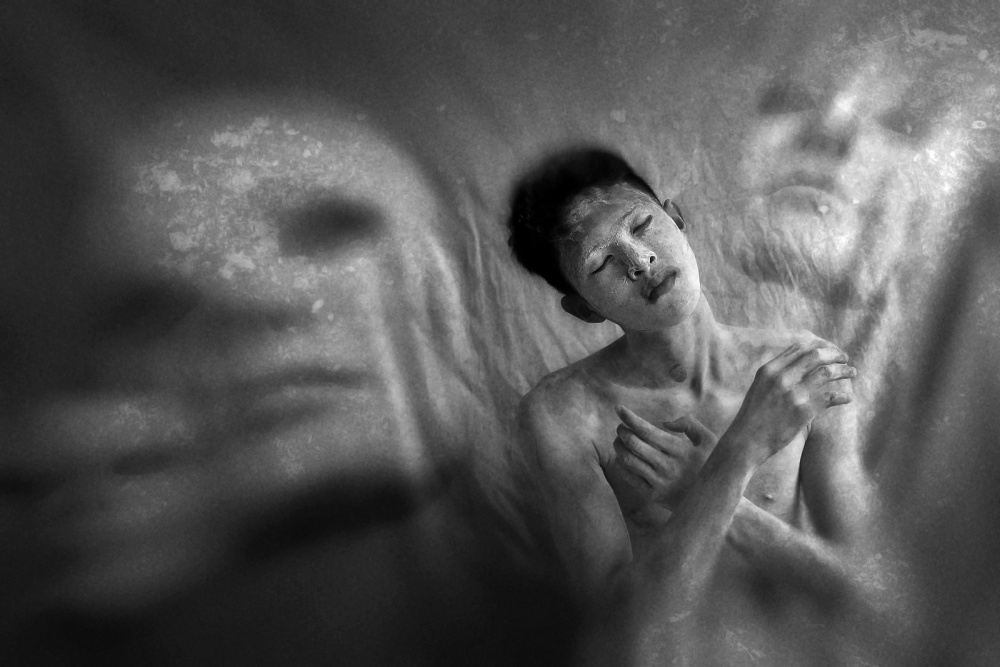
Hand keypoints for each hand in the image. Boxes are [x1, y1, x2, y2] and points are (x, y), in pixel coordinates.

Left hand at [613, 405, 716, 510]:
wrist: (712, 499)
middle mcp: (668, 466)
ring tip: (619, 440)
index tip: (619, 408)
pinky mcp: (654, 496)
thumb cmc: (708, 464)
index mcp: (680, 450)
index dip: (630, 418)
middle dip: (622, 431)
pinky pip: (629, 477)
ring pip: (628, 460)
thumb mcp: (708, 440)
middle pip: (634, 444)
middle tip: (620, 426)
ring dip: (619, 446)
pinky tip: (623, 456)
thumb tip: (664, 423)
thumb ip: (689, 424)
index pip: (648, 431)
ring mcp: (660, 482)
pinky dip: (621, 464)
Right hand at [725, 337, 855, 465]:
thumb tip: (800, 366)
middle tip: (845, 358)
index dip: (819, 347)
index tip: (830, 350)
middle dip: (835, 355)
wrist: (746, 441)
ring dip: (844, 371)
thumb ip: (777, 374)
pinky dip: (842, 396)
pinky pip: (830, 397)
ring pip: (826, 373)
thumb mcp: (759, 387)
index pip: (799, 348)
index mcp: (769, 369)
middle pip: (816, 356)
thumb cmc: (753, 416)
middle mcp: (781, 377)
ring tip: (852, 372)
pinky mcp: (803, 410)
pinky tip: (847, 398)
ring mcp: (793, 393)